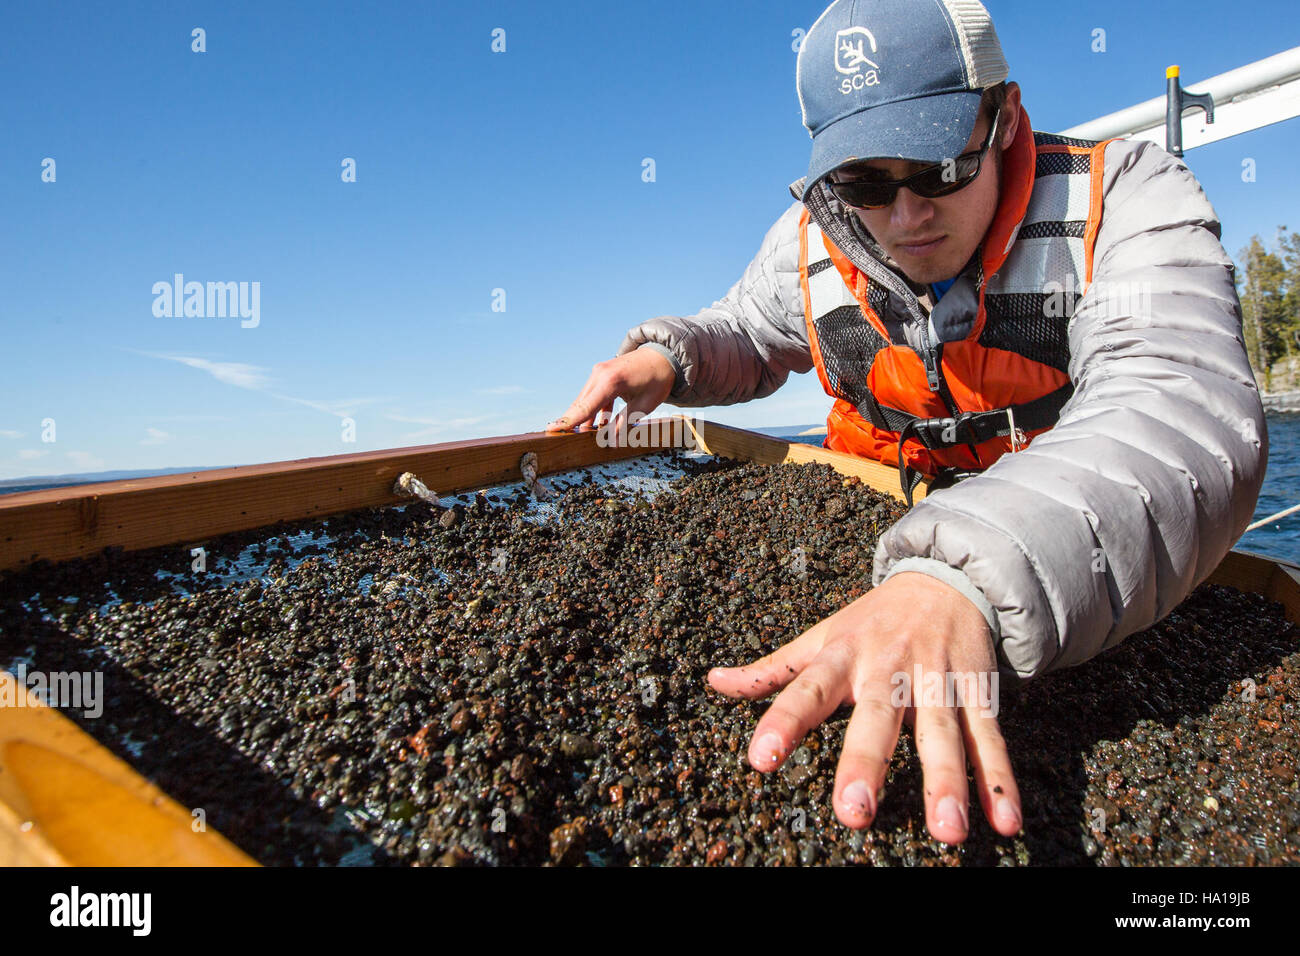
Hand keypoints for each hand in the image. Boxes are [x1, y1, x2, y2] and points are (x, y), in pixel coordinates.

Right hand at [545, 347, 675, 434]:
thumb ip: (625, 423)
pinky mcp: (602, 373)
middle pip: (581, 403)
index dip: (569, 420)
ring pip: (585, 399)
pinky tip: (598, 425)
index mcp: (611, 381)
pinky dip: (594, 409)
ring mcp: (599, 372)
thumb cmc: (657, 380)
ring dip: (584, 417)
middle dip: (572, 421)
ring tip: (582, 435)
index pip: (586, 406)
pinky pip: (593, 394)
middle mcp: (600, 374)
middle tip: (561, 437)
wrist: (662, 356)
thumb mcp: (644, 405)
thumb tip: (611, 442)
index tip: (552, 428)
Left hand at [707, 571, 1021, 844]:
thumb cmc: (872, 621)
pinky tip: (1004, 822)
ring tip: (947, 832)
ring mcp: (937, 680)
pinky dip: (999, 779)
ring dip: (948, 781)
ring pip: (944, 733)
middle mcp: (889, 669)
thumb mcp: (820, 636)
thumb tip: (713, 681)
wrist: (947, 577)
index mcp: (843, 657)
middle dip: (866, 764)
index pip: (805, 690)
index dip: (783, 723)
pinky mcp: (979, 690)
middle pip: (877, 718)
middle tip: (853, 814)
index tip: (760, 760)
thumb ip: (772, 669)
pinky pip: (990, 738)